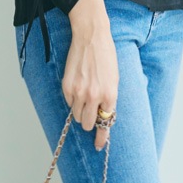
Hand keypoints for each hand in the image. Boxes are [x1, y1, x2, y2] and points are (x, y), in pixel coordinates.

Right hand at [65, 0, 117, 151]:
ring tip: (85, 95)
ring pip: (76, 115)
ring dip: (80, 110)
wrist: (91, 37)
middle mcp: (94, 97)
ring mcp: (79, 92)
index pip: (105, 124)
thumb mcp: (114, 79)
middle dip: (89, 122)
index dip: (101, 137)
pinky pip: (68, 102)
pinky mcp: (67, 86)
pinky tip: (78, 85)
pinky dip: (72, 99)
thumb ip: (109, 99)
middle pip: (86, 124)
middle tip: (90, 115)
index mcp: (109, 96)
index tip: (98, 145)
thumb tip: (103, 115)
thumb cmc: (106, 56)